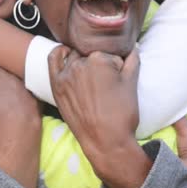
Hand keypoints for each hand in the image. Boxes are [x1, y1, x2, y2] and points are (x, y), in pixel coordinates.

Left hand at [47, 47, 140, 169]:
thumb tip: (132, 45)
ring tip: (91, 80)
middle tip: (106, 83)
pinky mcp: (57, 84)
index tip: (117, 80)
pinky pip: (54, 59)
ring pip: (76, 56)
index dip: (116, 66)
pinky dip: (60, 53)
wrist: (106, 141)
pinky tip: (66, 54)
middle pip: (92, 54)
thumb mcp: (131, 83)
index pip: (109, 54)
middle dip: (100, 65)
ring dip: (83, 61)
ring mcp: (66, 74)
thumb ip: (132, 59)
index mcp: (100, 59)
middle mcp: (80, 63)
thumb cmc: (121, 114)